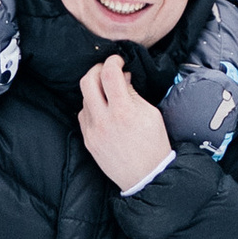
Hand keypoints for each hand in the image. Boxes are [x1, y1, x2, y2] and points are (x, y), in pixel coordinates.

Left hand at [78, 57, 173, 191]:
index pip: (109, 74)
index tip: (118, 61)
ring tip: (109, 94)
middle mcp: (104, 120)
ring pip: (84, 98)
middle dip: (97, 70)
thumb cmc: (154, 145)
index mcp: (123, 111)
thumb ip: (133, 93)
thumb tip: (122, 77)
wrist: (146, 176)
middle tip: (107, 71)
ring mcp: (92, 131)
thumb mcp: (151, 114)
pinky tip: (103, 110)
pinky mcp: (88, 140)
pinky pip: (83, 115)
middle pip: (87, 81)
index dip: (113, 61)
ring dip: (95, 90)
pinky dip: (91, 107)